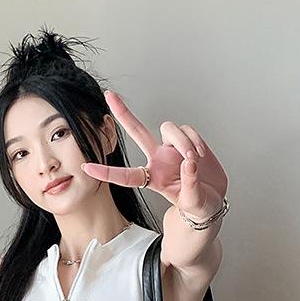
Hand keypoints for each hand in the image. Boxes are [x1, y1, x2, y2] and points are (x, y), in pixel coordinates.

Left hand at [81, 89, 227, 220]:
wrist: (213, 199)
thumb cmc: (199, 205)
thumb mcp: (193, 203)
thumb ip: (191, 183)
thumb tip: (189, 162)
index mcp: (153, 179)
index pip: (126, 175)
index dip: (106, 172)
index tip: (86, 168)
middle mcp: (158, 159)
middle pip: (137, 132)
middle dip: (123, 113)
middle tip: (109, 96)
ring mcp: (172, 148)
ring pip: (169, 129)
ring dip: (183, 142)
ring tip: (194, 159)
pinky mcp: (187, 140)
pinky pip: (188, 130)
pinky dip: (195, 141)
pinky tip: (200, 155)